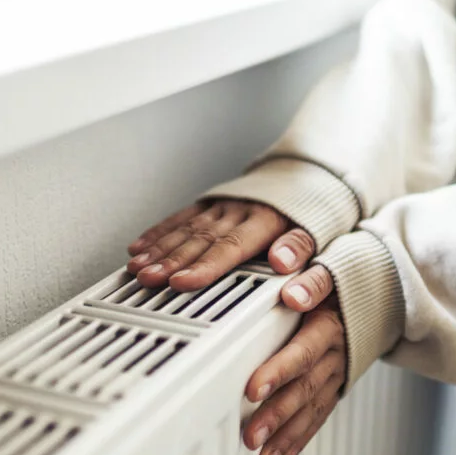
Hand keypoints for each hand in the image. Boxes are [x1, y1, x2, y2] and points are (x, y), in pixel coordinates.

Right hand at [127, 200, 315, 289]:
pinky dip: (158, 232)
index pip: (230, 247)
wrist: (304, 172)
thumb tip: (283, 262)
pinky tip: (139, 246)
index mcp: (264, 221)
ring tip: (137, 267)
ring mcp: (221, 206)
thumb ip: (300, 246)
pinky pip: (180, 218)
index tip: (182, 282)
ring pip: (185, 229)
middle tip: (148, 278)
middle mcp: (237, 211)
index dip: (205, 267)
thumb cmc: (311, 210)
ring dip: (158, 249)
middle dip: (171, 261)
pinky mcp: (210, 203)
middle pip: (200, 240)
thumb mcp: (318, 229)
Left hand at [242, 265, 344, 454]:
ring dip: (286, 433)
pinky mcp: (339, 383)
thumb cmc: (346, 275)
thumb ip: (312, 275)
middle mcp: (337, 350)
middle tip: (250, 434)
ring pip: (312, 406)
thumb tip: (293, 287)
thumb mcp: (332, 264)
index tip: (252, 388)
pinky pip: (321, 413)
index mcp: (331, 321)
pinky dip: (302, 437)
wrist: (386, 287)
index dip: (279, 370)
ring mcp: (339, 370)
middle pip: (305, 386)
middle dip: (277, 413)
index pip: (304, 350)